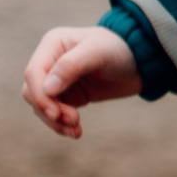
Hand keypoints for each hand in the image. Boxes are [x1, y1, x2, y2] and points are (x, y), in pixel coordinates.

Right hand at [21, 26, 140, 138]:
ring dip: (55, 122)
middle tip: (74, 121)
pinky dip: (62, 124)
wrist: (143, 61)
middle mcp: (50, 61)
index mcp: (53, 44)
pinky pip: (55, 113)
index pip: (34, 73)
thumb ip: (71, 66)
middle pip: (33, 92)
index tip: (56, 114)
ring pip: (41, 106)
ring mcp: (58, 80)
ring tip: (76, 131)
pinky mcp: (68, 95)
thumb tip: (47, 89)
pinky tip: (75, 132)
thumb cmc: (121, 49)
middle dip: (49, 110)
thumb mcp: (98, 52)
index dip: (40, 96)